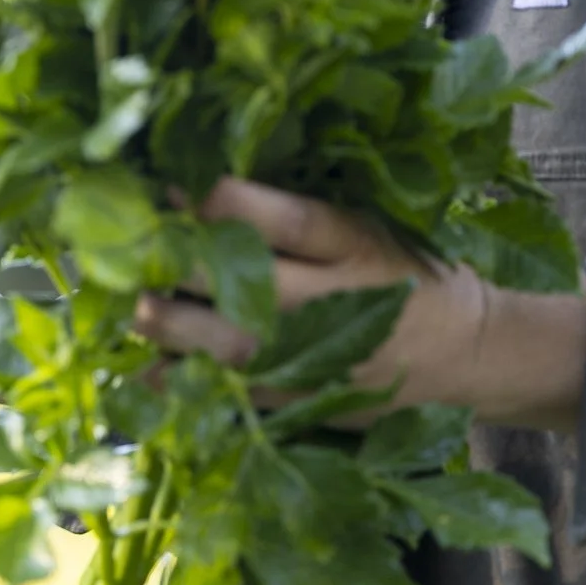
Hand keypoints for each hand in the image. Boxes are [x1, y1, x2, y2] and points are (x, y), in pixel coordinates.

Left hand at [135, 176, 585, 433]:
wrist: (465, 354)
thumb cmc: (409, 271)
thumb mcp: (369, 224)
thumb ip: (298, 211)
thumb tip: (204, 188)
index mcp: (345, 241)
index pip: (259, 214)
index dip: (199, 197)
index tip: (161, 183)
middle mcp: (321, 299)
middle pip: (223, 277)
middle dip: (163, 257)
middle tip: (120, 238)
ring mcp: (305, 358)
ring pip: (212, 342)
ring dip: (159, 320)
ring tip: (129, 299)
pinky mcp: (295, 401)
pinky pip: (221, 393)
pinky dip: (176, 379)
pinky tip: (146, 362)